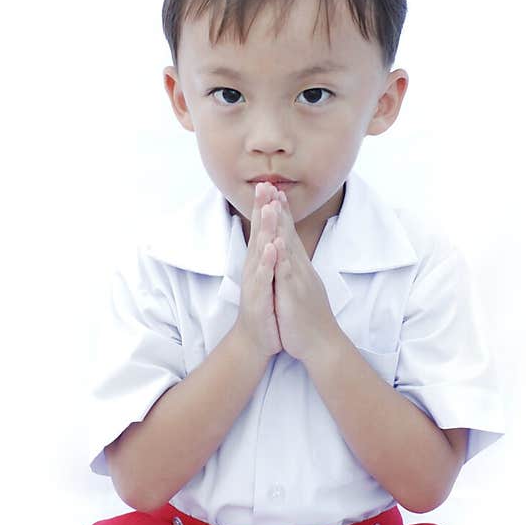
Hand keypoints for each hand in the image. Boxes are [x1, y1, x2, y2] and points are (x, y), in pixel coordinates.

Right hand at [234, 181, 282, 360]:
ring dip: (264, 230)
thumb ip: (268, 256)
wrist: (255, 340)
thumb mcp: (268, 277)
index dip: (266, 207)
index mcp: (259, 261)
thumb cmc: (264, 307)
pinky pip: (264, 277)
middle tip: (264, 185)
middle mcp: (254, 267)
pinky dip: (268, 262)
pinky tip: (271, 248)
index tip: (270, 184)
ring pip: (260, 251)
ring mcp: (255, 282)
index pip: (263, 230)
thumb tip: (272, 235)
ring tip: (268, 209)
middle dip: (261, 209)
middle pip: (258, 233)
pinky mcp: (258, 297)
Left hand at [271, 188, 339, 362]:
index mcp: (299, 268)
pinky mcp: (295, 294)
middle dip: (279, 210)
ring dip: (280, 225)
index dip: (282, 214)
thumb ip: (296, 273)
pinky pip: (287, 273)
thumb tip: (292, 260)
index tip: (274, 193)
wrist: (322, 345)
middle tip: (271, 185)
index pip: (289, 235)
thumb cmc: (309, 320)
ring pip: (288, 247)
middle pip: (288, 234)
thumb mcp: (301, 290)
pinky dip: (281, 257)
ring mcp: (299, 280)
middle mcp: (301, 269)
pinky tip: (276, 242)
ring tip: (272, 203)